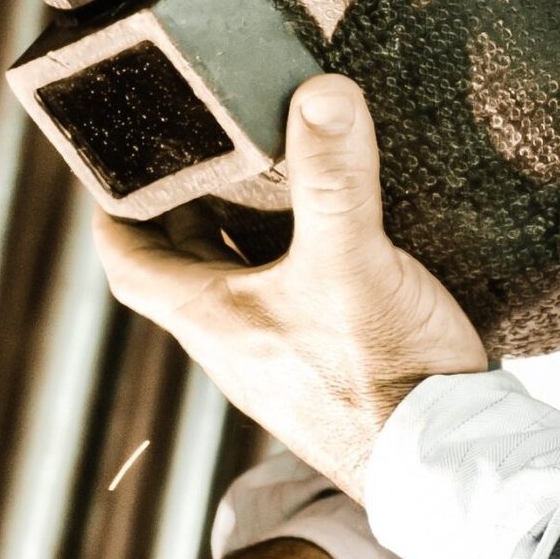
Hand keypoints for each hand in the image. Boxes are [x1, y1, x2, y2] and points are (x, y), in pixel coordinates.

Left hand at [93, 76, 487, 498]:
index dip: (114, 211)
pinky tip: (332, 234)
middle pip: (182, 266)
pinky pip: (288, 302)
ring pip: (237, 283)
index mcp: (211, 317)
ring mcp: (277, 360)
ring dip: (240, 231)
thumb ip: (335, 177)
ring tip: (262, 171)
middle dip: (184, 206)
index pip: (129, 261)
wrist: (445, 465)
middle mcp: (233, 343)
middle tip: (199, 148)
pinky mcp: (326, 367)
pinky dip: (293, 259)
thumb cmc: (384, 379)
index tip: (115, 164)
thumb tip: (319, 93)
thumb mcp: (354, 259)